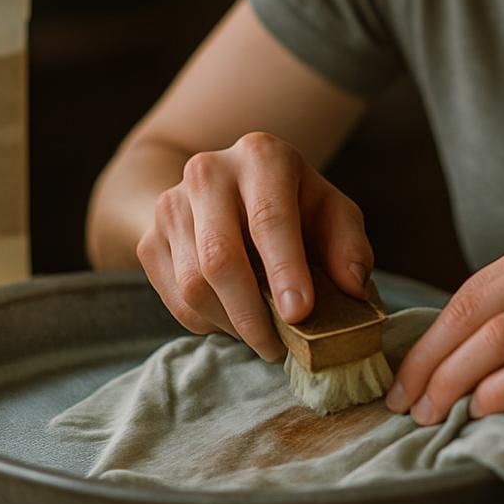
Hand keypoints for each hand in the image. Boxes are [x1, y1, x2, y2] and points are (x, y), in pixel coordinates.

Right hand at [135, 131, 373, 361]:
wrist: (222, 190)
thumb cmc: (291, 205)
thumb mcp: (331, 213)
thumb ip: (349, 246)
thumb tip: (354, 287)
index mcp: (262, 156)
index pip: (269, 218)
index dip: (285, 269)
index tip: (300, 314)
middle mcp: (208, 172)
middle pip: (220, 257)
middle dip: (252, 313)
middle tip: (280, 347)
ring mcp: (171, 205)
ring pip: (194, 286)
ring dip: (233, 324)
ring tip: (264, 335)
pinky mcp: (149, 240)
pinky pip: (176, 300)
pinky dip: (209, 322)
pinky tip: (235, 318)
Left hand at [386, 218, 503, 423]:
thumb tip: (465, 344)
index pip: (473, 289)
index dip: (429, 337)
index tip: (403, 377)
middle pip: (475, 311)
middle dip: (429, 361)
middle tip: (403, 404)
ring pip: (500, 336)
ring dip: (453, 380)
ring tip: (430, 415)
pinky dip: (503, 388)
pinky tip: (481, 411)